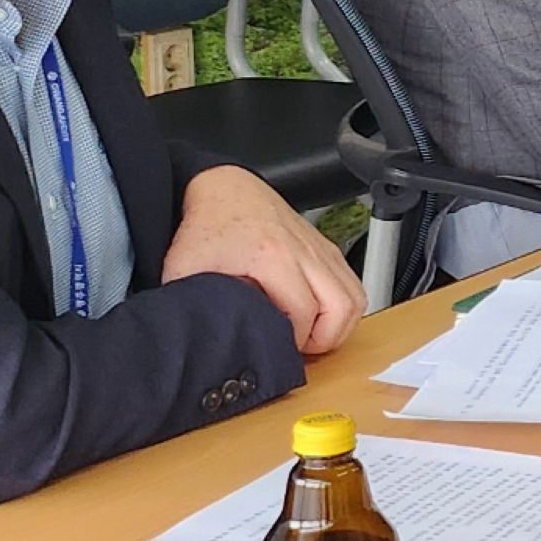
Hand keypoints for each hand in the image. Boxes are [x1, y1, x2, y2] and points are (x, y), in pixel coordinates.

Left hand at [165, 165, 364, 356]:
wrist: (226, 190)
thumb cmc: (208, 228)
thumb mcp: (186, 268)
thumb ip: (195, 304)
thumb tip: (199, 335)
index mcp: (272, 256)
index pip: (303, 313)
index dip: (292, 342)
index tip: (276, 349)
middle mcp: (304, 251)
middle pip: (341, 307)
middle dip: (324, 339)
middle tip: (300, 348)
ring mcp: (319, 248)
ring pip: (355, 298)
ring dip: (339, 325)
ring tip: (312, 335)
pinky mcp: (327, 248)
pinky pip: (353, 285)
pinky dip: (344, 307)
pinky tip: (320, 315)